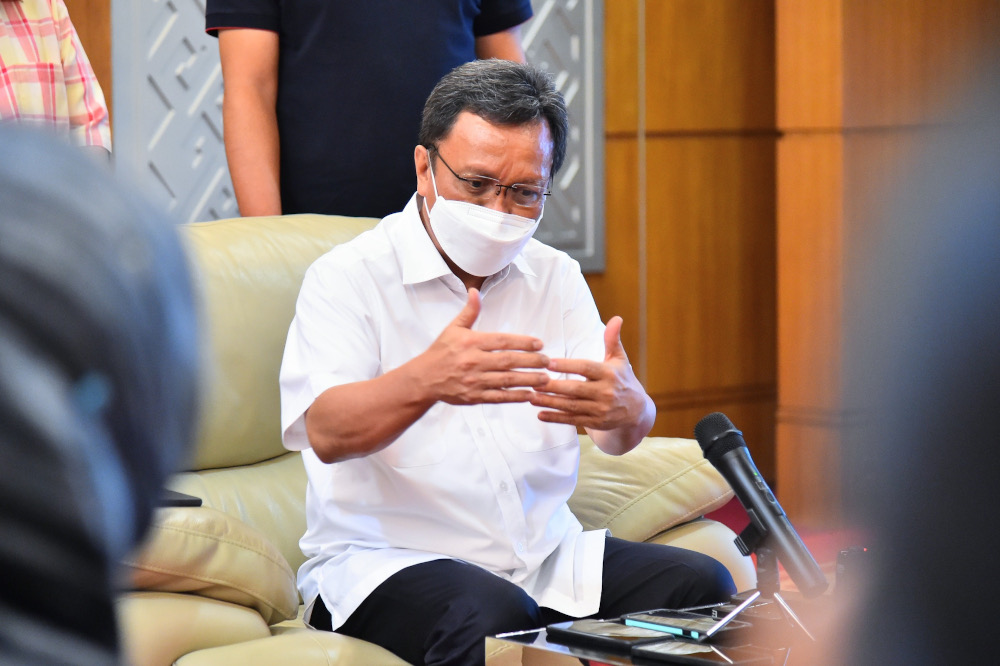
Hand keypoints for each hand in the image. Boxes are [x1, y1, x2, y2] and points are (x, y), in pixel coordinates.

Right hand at [419, 288, 551, 404]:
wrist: (424, 379)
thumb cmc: (440, 352)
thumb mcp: (453, 329)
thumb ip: (469, 312)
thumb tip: (475, 291)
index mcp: (471, 342)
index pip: (502, 341)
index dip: (523, 342)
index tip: (539, 344)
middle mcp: (473, 361)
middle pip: (508, 361)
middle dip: (531, 361)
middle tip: (547, 361)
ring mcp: (474, 381)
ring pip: (506, 380)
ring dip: (528, 380)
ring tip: (545, 378)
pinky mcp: (474, 397)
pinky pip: (499, 397)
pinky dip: (515, 397)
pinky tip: (529, 395)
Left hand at [529, 316, 648, 430]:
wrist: (636, 410)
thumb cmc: (622, 379)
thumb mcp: (619, 359)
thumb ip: (612, 339)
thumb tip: (616, 318)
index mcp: (609, 374)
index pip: (585, 368)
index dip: (566, 365)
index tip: (548, 362)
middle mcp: (605, 392)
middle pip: (575, 389)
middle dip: (553, 386)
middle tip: (533, 381)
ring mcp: (600, 409)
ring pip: (571, 406)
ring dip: (550, 402)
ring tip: (531, 397)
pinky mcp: (596, 422)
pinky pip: (573, 420)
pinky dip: (556, 418)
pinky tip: (540, 414)